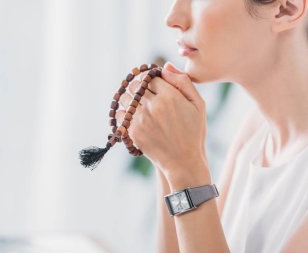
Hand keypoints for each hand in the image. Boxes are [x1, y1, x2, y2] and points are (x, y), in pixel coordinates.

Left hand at [116, 62, 208, 180]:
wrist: (183, 161)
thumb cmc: (193, 132)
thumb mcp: (197, 105)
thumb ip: (183, 82)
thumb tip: (166, 66)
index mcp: (170, 96)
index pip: (151, 77)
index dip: (151, 79)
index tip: (153, 84)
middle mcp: (153, 105)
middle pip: (136, 86)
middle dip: (139, 87)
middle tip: (144, 93)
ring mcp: (141, 119)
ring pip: (125, 98)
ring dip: (129, 98)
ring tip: (137, 104)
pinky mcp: (133, 131)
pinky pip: (120, 115)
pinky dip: (123, 113)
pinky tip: (132, 116)